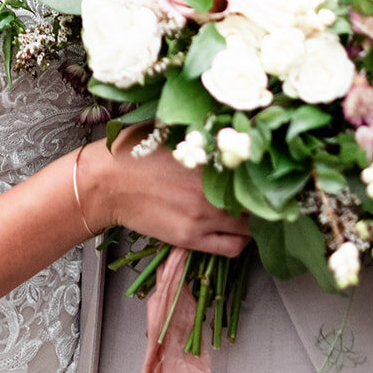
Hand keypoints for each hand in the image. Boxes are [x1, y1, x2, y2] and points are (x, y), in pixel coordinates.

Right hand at [79, 128, 249, 255]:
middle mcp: (211, 192)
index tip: (268, 171)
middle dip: (263, 198)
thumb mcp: (170, 129)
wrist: (105, 183)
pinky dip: (240, 241)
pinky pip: (232, 249)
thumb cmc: (133, 151)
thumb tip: (229, 123)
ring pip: (250, 229)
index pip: (256, 171)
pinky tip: (234, 230)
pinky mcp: (191, 239)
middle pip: (258, 203)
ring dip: (254, 221)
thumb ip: (202, 132)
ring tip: (249, 212)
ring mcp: (203, 219)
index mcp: (208, 161)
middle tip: (263, 194)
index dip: (265, 173)